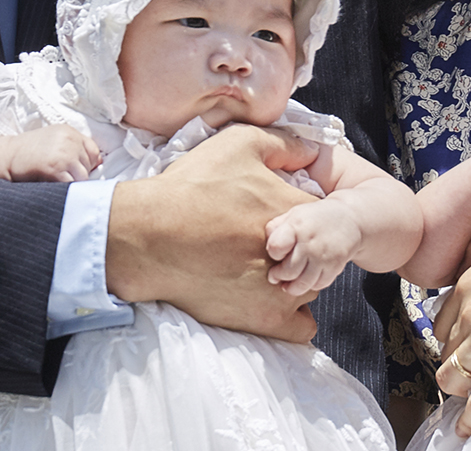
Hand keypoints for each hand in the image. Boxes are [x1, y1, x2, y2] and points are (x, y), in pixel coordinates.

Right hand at [4, 124, 101, 181]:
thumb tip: (99, 162)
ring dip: (72, 182)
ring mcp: (64, 155)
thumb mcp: (54, 140)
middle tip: (61, 175)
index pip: (94, 151)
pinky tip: (53, 184)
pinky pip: (71, 184)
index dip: (87, 163)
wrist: (5, 156)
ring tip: (57, 180)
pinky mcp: (56, 169)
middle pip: (89, 165)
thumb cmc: (29, 151)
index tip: (75, 168)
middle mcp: (69, 141)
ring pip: (82, 177)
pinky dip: (64, 188)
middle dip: (78, 173)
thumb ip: (75, 147)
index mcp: (70, 132)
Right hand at [106, 124, 321, 341]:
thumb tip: (313, 149)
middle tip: (272, 244)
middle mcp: (299, 253)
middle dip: (303, 248)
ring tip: (260, 269)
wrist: (146, 237)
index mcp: (296, 212)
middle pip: (320, 252)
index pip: (323, 214)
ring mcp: (285, 290)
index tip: (281, 215)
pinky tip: (270, 299)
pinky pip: (302, 326)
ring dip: (297, 279)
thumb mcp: (238, 144)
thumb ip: (285, 144)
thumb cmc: (190, 188)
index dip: (305, 214)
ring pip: (312, 285)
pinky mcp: (266, 319)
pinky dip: (293, 315)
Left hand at [265, 199, 362, 295]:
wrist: (351, 219)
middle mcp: (311, 243)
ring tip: (287, 285)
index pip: (276, 248)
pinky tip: (306, 279)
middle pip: (288, 270)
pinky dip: (310, 285)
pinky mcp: (335, 267)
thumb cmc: (316, 217)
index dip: (273, 253)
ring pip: (303, 283)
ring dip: (291, 288)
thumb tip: (266, 243)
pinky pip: (319, 285)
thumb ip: (276, 226)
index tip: (276, 253)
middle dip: (278, 276)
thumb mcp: (294, 214)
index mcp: (297, 226)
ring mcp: (324, 257)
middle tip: (275, 276)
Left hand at [432, 198, 470, 436]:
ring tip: (465, 403)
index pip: (443, 322)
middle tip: (466, 374)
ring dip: (459, 390)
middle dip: (454, 362)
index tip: (460, 344)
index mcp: (469, 282)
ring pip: (453, 378)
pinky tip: (467, 430)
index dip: (451, 336)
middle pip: (446, 351)